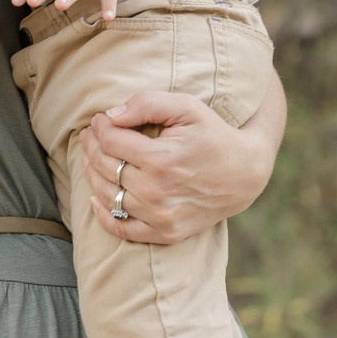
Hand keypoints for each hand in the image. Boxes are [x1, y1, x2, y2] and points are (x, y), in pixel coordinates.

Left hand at [78, 91, 276, 243]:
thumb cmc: (213, 134)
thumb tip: (111, 116)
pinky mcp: (165, 233)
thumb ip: (147, 103)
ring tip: (93, 157)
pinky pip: (122, 229)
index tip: (99, 119)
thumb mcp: (187, 107)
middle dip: (92, 146)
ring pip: (107, 195)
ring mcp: (160, 216)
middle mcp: (157, 192)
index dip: (99, 126)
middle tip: (91, 134)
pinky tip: (96, 197)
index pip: (110, 140)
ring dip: (92, 173)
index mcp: (161, 159)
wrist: (245, 174)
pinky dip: (103, 214)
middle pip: (104, 166)